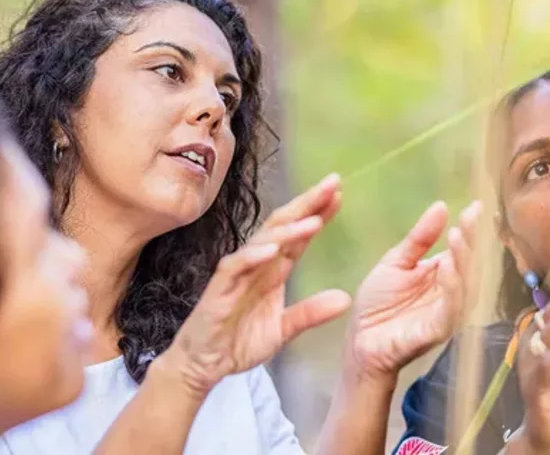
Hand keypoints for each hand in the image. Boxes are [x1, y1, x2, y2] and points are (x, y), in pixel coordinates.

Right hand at [162, 174, 351, 396]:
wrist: (203, 365)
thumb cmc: (238, 341)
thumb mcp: (283, 329)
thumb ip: (311, 313)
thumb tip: (346, 299)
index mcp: (273, 270)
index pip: (299, 235)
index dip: (318, 213)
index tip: (339, 195)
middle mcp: (256, 264)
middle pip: (283, 226)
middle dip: (307, 204)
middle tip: (332, 184)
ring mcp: (237, 273)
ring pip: (263, 242)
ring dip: (289, 230)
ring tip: (314, 220)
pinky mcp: (219, 289)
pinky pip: (236, 267)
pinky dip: (254, 256)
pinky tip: (272, 249)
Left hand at [346, 200, 480, 379]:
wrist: (358, 340)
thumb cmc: (377, 304)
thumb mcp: (396, 262)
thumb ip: (420, 239)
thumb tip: (442, 207)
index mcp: (442, 276)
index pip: (462, 250)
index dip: (470, 229)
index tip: (476, 207)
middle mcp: (450, 294)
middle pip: (468, 266)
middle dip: (470, 242)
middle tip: (469, 219)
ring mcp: (445, 313)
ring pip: (465, 287)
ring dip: (463, 262)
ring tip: (457, 237)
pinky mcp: (435, 331)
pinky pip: (450, 310)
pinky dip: (452, 289)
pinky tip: (447, 268)